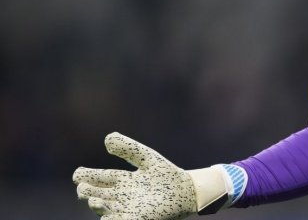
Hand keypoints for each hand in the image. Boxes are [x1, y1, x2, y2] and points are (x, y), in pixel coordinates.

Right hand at [73, 132, 196, 219]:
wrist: (186, 189)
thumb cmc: (166, 174)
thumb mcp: (146, 158)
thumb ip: (128, 148)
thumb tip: (107, 138)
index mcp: (123, 180)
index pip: (101, 178)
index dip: (88, 176)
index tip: (77, 174)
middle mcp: (121, 196)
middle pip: (99, 194)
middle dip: (88, 192)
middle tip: (83, 188)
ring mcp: (128, 208)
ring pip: (106, 209)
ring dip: (98, 205)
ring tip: (93, 200)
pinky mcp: (138, 218)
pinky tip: (106, 216)